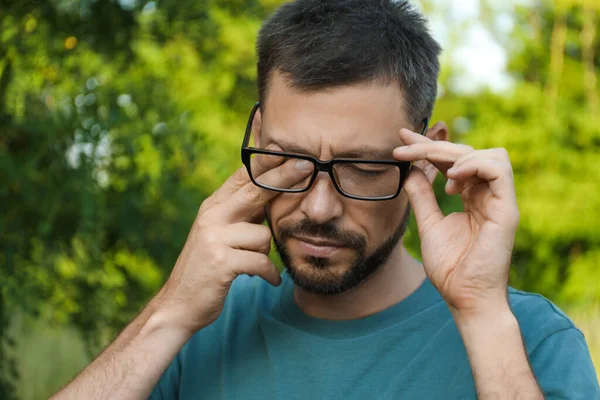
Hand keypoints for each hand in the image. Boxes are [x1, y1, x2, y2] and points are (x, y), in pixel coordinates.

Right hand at [157, 145, 312, 332]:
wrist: (178, 304)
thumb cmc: (207, 268)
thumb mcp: (218, 234)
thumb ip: (240, 215)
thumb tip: (270, 196)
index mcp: (212, 207)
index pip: (242, 176)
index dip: (266, 161)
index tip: (288, 148)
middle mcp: (211, 217)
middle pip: (255, 190)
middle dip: (284, 176)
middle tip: (309, 166)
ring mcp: (214, 238)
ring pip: (262, 234)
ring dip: (264, 252)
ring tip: (254, 264)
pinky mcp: (222, 261)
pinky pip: (261, 261)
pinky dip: (268, 273)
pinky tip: (269, 279)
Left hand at [393, 129, 518, 316]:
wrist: (465, 298)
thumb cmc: (450, 268)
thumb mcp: (428, 224)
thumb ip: (422, 197)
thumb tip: (410, 170)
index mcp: (472, 198)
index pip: (453, 161)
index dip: (428, 147)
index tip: (402, 139)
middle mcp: (487, 196)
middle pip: (467, 153)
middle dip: (432, 146)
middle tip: (402, 147)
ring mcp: (499, 201)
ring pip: (488, 154)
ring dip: (455, 154)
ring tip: (435, 172)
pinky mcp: (506, 210)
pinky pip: (499, 170)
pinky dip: (474, 166)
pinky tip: (451, 179)